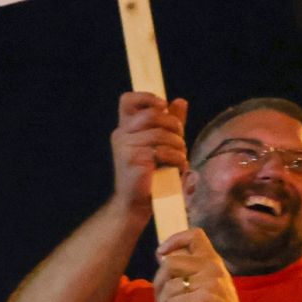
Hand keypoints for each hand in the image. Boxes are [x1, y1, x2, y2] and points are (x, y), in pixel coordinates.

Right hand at [111, 92, 188, 211]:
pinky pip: (162, 152)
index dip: (146, 97)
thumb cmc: (150, 175)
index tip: (163, 105)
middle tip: (180, 140)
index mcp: (125, 129)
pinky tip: (178, 168)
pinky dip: (177, 159)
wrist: (135, 204)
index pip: (127, 101)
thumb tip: (179, 101)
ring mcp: (125, 147)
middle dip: (173, 125)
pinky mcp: (133, 160)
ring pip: (161, 134)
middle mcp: (121, 135)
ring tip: (181, 158)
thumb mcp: (161, 144)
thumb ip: (169, 122)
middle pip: (153, 115)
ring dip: (178, 146)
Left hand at [152, 228, 263, 301]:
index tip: (161, 254)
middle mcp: (212, 268)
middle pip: (170, 262)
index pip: (195, 235)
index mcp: (213, 262)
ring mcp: (209, 284)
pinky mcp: (203, 301)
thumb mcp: (205, 286)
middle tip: (158, 300)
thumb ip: (188, 273)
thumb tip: (161, 259)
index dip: (174, 240)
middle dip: (157, 282)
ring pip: (169, 287)